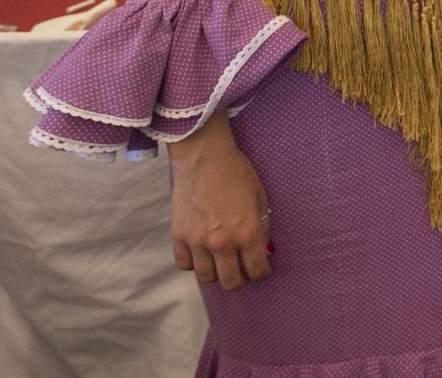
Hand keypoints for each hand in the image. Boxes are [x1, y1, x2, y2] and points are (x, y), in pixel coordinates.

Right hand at [168, 120, 271, 289]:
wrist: (204, 158)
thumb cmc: (237, 173)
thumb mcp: (260, 198)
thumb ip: (262, 227)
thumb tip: (262, 249)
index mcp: (247, 234)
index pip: (256, 270)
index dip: (262, 273)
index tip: (262, 269)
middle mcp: (222, 244)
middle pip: (230, 282)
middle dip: (240, 280)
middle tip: (242, 271)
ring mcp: (198, 242)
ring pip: (206, 278)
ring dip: (216, 274)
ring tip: (221, 263)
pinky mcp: (179, 236)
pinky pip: (184, 264)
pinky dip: (194, 263)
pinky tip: (201, 254)